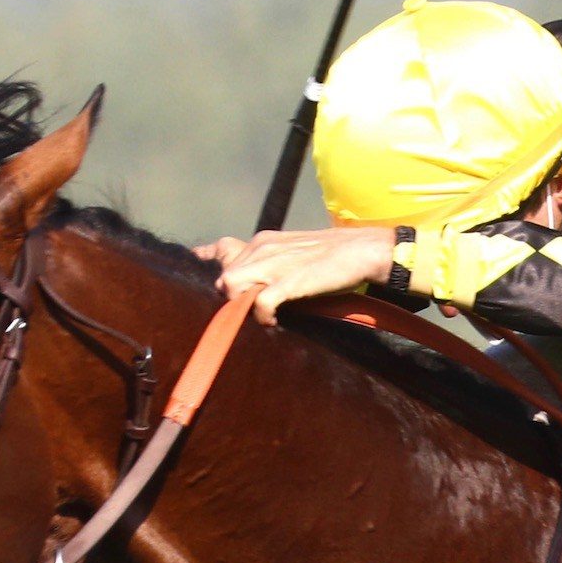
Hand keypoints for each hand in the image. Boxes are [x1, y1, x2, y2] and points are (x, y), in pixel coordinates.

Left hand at [194, 227, 395, 325]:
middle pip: (224, 275)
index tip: (199, 265)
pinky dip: (262, 316)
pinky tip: (273, 321)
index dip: (208, 259)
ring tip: (262, 315)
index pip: (223, 247)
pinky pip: (259, 302)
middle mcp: (263, 247)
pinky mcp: (288, 280)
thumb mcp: (295, 253)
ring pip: (233, 285)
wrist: (362, 250)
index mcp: (264, 240)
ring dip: (241, 305)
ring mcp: (274, 263)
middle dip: (231, 297)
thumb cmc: (333, 257)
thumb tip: (258, 284)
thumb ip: (273, 263)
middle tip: (251, 310)